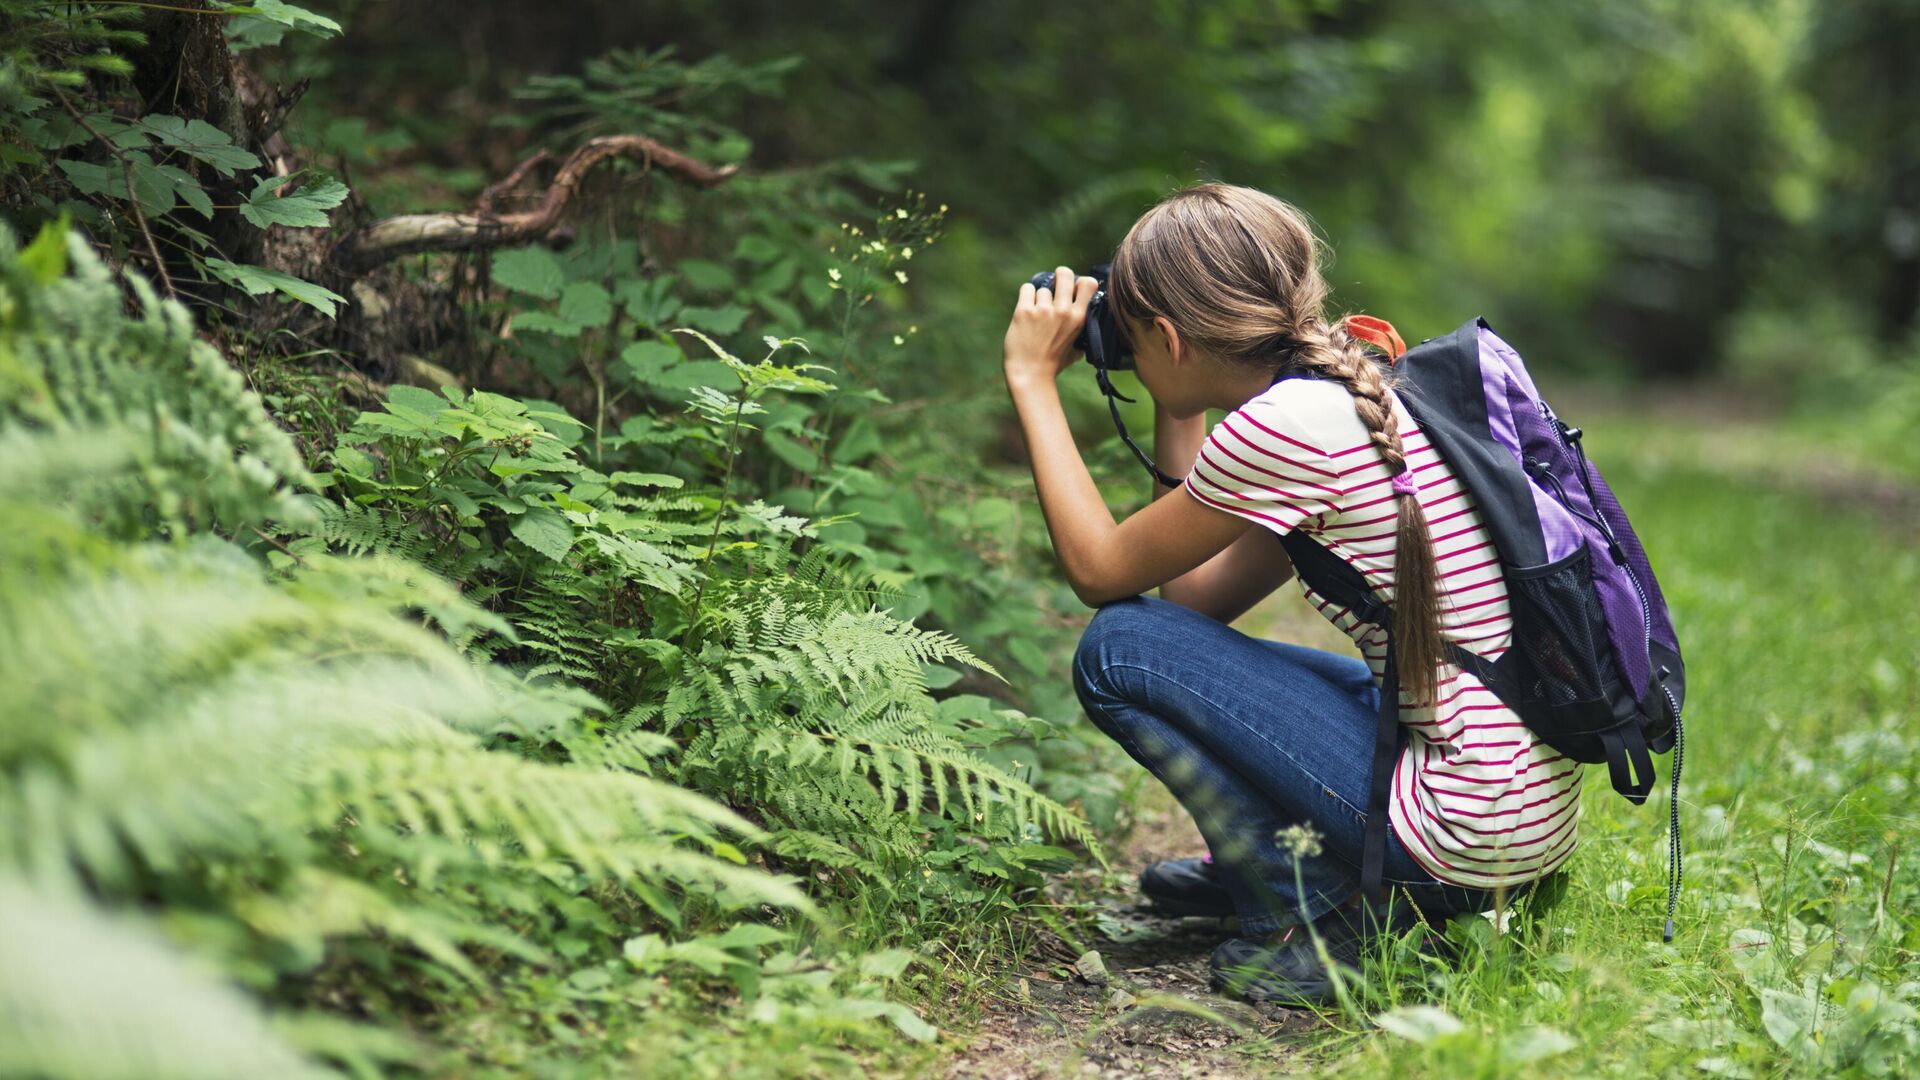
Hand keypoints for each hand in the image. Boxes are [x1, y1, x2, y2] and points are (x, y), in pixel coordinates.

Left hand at [1003, 266, 1099, 389]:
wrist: (1030, 374)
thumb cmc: (1053, 364)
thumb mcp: (1077, 349)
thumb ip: (1082, 333)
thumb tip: (1085, 320)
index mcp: (1078, 318)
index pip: (1087, 283)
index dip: (1079, 282)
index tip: (1073, 290)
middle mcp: (1062, 311)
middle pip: (1064, 273)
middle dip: (1059, 276)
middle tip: (1054, 286)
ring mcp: (1043, 310)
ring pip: (1042, 288)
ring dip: (1039, 298)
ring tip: (1036, 315)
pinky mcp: (1024, 311)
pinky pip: (1027, 289)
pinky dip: (1026, 297)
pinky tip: (1026, 309)